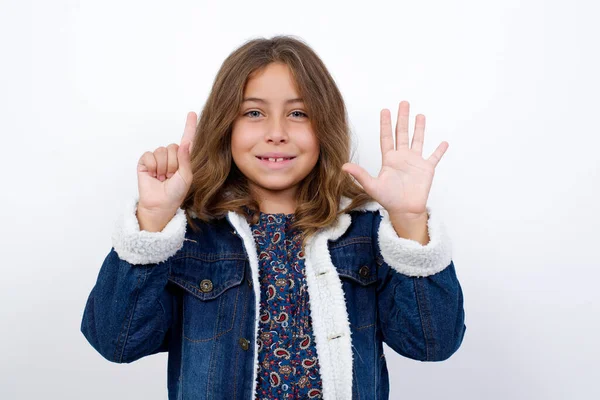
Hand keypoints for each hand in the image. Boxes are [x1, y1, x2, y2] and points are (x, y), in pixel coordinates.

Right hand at [136, 111, 196, 213]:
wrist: (160, 205)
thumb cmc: (175, 193)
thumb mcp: (186, 177)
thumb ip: (186, 160)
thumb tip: (185, 143)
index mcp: (183, 159)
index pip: (187, 139)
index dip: (189, 126)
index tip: (192, 113)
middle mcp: (170, 156)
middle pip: (173, 147)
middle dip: (173, 164)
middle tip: (170, 177)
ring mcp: (157, 158)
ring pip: (162, 152)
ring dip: (163, 167)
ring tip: (162, 178)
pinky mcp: (145, 162)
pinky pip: (149, 156)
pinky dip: (152, 167)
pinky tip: (153, 176)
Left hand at [341, 101, 447, 217]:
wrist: (404, 210)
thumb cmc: (388, 200)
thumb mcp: (372, 186)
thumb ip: (360, 174)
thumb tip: (344, 166)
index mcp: (389, 159)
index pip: (387, 137)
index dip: (386, 124)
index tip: (385, 110)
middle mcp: (402, 157)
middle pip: (402, 133)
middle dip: (403, 118)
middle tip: (404, 103)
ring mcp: (415, 162)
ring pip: (418, 140)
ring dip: (419, 128)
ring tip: (420, 115)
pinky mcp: (427, 169)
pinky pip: (434, 157)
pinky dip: (440, 150)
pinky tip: (444, 142)